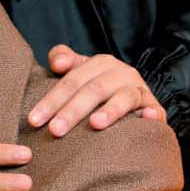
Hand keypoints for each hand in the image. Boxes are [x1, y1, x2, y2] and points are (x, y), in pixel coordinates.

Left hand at [28, 46, 165, 136]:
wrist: (135, 97)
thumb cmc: (98, 88)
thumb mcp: (80, 71)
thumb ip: (64, 59)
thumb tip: (57, 63)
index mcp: (100, 64)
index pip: (72, 81)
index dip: (52, 100)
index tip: (34, 120)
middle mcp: (122, 73)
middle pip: (94, 89)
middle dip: (72, 110)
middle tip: (55, 130)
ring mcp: (140, 90)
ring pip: (124, 98)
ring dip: (111, 110)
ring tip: (95, 124)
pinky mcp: (155, 109)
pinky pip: (155, 111)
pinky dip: (151, 116)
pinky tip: (147, 120)